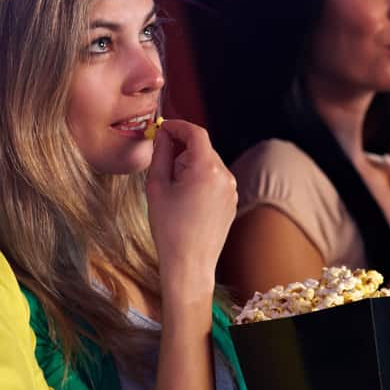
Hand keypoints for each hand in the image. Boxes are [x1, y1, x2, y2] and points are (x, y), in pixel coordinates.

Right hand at [145, 120, 237, 280]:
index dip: (178, 126)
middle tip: (162, 165)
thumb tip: (163, 135)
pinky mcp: (232, 201)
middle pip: (202, 148)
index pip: (196, 133)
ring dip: (191, 165)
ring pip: (209, 164)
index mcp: (207, 169)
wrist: (189, 263)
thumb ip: (160, 154)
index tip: (163, 127)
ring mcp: (232, 189)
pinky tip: (186, 200)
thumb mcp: (157, 186)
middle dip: (182, 150)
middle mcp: (225, 175)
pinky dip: (201, 179)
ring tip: (174, 189)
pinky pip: (215, 180)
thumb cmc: (169, 228)